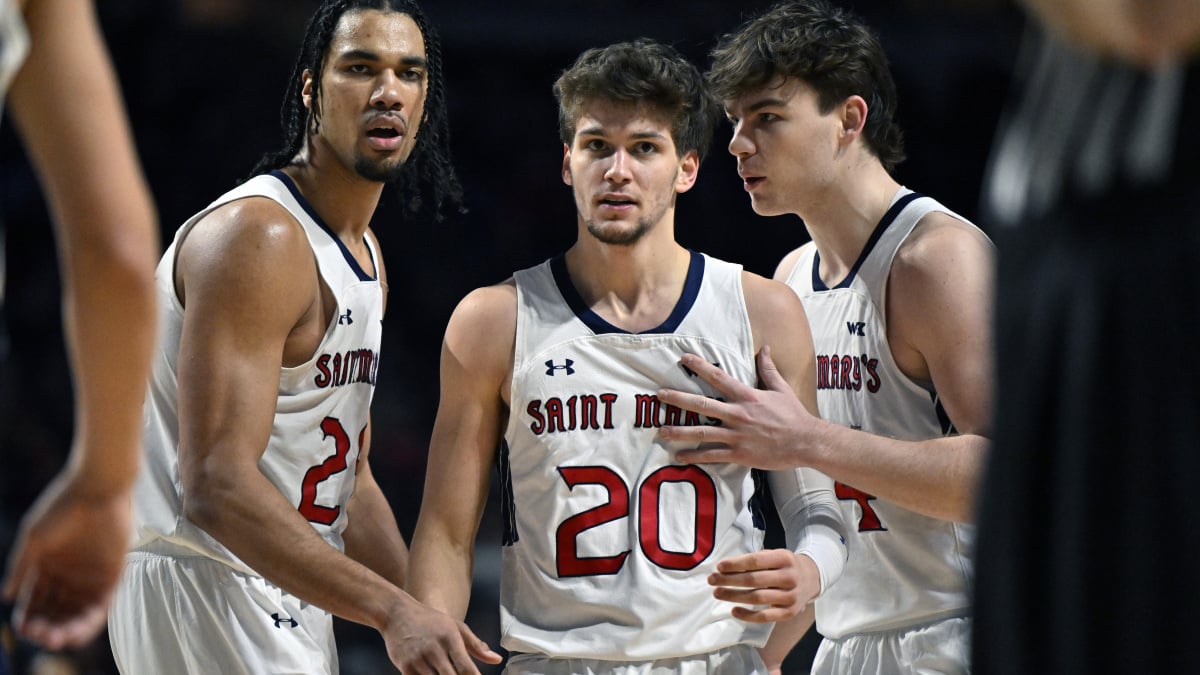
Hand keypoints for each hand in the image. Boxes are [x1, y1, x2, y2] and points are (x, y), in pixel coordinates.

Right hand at [2, 469, 131, 649]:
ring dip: (67, 629)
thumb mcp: (34, 539)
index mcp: (46, 568)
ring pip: (77, 613)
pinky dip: (90, 622)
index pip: (35, 602)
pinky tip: (77, 632)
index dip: (29, 618)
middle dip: (48, 628)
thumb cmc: (61, 508)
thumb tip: (6, 597)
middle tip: (42, 637)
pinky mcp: (113, 575)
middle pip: (56, 612)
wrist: (97, 488)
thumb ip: (22, 568)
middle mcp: (67, 576)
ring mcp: (90, 577)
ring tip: (58, 639)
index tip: (23, 629)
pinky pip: (102, 606)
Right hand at [385, 601, 501, 673]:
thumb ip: (476, 645)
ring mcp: (418, 660)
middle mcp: (435, 650)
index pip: (466, 668)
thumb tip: (496, 659)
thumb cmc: (430, 620)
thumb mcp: (456, 626)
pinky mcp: (405, 668)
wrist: (397, 614)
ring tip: (445, 673)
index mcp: (450, 639)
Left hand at [657, 347, 817, 469]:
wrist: (806, 442)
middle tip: (659, 395)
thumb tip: (764, 348)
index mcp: (747, 396)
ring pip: (702, 433)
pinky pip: (712, 456)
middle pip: (702, 404)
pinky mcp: (740, 454)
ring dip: (679, 431)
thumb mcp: (781, 389)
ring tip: (661, 431)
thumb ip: (768, 369)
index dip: (700, 366)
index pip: (718, 377)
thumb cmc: (793, 415)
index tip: (683, 359)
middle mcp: (738, 414)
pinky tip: (679, 457)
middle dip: (678, 399)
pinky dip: (694, 457)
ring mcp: (737, 435)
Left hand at [709, 548, 819, 622]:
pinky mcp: (789, 612)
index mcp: (784, 558)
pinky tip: (734, 611)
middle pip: (754, 580)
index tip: (719, 566)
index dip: (736, 564)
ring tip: (718, 593)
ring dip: (734, 596)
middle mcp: (789, 577)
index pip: (756, 561)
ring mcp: (791, 596)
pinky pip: (766, 616)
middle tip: (712, 580)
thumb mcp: (775, 555)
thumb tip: (725, 568)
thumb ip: (755, 560)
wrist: (811, 578)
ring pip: (757, 598)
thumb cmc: (785, 566)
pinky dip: (748, 615)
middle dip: (729, 580)